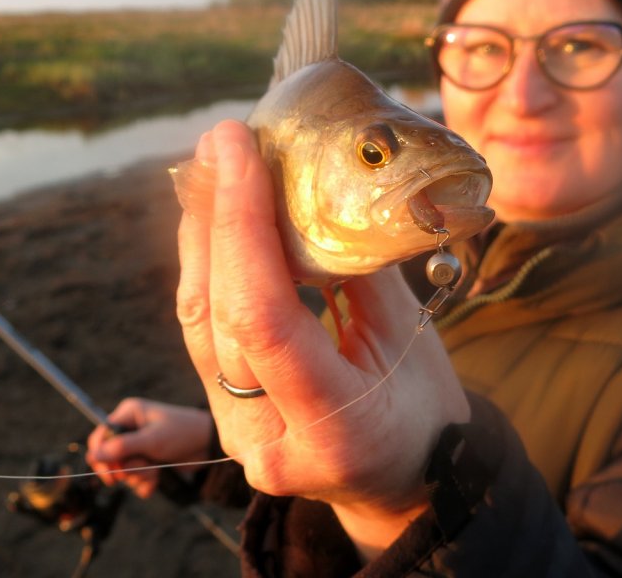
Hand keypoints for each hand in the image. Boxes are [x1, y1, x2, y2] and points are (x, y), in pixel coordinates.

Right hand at [85, 398, 212, 498]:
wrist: (209, 445)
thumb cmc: (182, 433)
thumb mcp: (152, 440)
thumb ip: (122, 447)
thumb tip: (93, 455)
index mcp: (129, 415)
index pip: (100, 436)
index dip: (101, 456)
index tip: (111, 473)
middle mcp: (131, 429)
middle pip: (109, 458)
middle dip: (125, 469)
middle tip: (141, 469)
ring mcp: (139, 447)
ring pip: (123, 471)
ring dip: (139, 476)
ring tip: (156, 470)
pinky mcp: (148, 462)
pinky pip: (135, 479)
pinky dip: (145, 483)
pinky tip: (158, 480)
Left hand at [177, 120, 469, 558]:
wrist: (408, 479)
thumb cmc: (424, 406)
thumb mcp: (408, 338)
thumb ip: (354, 268)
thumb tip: (312, 185)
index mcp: (335, 428)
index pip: (265, 320)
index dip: (242, 225)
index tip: (237, 150)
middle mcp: (271, 442)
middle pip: (218, 317)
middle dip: (213, 217)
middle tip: (222, 142)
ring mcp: (240, 437)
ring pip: (198, 324)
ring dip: (200, 237)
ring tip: (212, 167)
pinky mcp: (226, 418)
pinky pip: (204, 333)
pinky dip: (208, 268)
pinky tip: (216, 221)